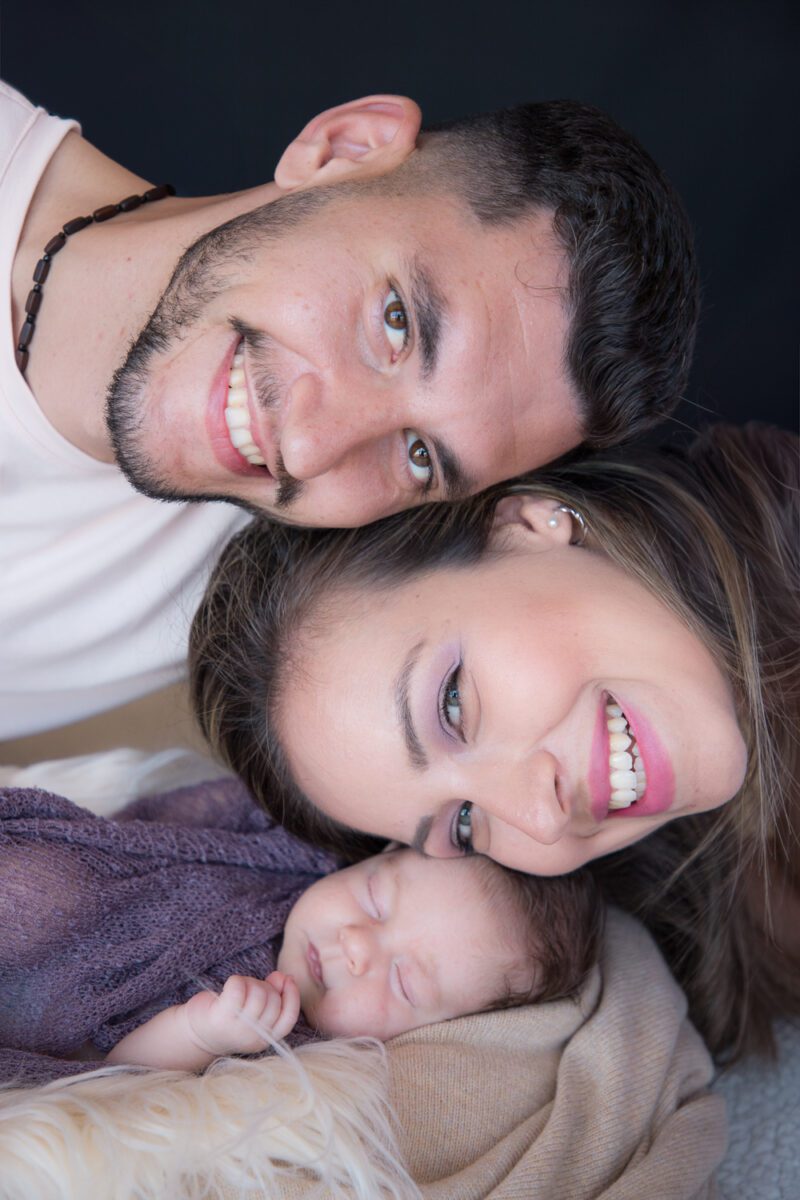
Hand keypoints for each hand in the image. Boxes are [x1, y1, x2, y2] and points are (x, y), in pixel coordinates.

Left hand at [182, 971, 300, 1055]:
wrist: (192, 1035)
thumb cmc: (227, 1019)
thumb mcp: (254, 1014)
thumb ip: (272, 998)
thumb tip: (286, 978)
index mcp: (265, 1039)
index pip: (289, 1018)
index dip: (292, 995)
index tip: (287, 979)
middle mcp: (253, 1037)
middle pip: (274, 1001)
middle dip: (266, 987)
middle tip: (251, 988)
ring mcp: (239, 1028)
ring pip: (259, 994)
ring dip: (250, 983)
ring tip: (239, 989)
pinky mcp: (223, 1016)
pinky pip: (238, 989)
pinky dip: (237, 981)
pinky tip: (230, 985)